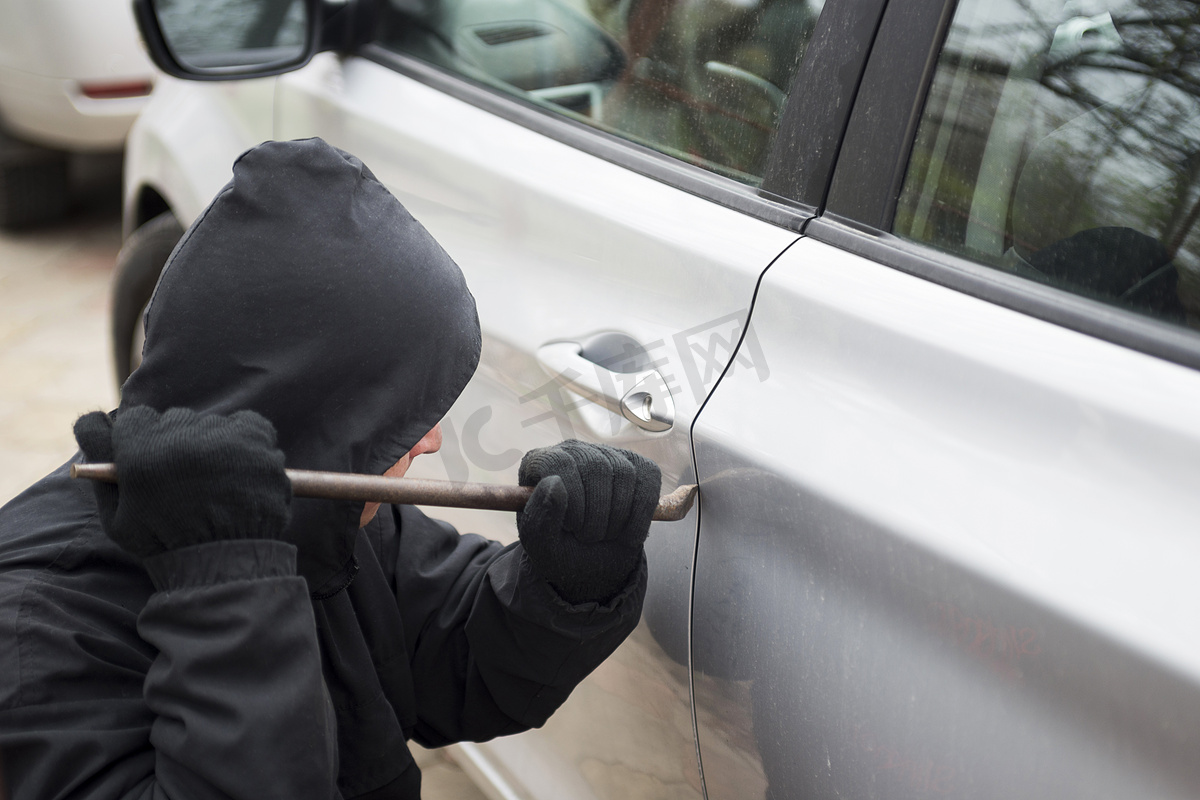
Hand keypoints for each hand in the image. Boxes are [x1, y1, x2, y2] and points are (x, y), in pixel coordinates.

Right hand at [73, 407, 290, 557]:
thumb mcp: (117, 520)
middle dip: (175, 443)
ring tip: (217, 484)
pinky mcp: (257, 436)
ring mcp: (221, 433)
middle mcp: (181, 434)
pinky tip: (241, 468)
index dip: (141, 440)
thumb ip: (102, 477)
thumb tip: (96, 438)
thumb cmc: (167, 546)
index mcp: (140, 450)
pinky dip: (245, 440)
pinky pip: (248, 424)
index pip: (135, 419)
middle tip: (184, 477)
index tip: (149, 457)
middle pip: (174, 421)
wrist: (228, 563)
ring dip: (211, 446)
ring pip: (211, 426)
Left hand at [517, 440, 660, 603]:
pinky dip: (641, 514)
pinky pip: (649, 478)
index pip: (560, 463)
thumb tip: (553, 483)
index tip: (572, 528)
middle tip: (589, 538)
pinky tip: (628, 535)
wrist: (591, 566)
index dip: (571, 498)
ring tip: (605, 536)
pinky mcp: (637, 466)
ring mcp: (607, 455)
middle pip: (596, 466)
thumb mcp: (542, 545)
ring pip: (625, 473)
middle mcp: (574, 451)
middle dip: (597, 512)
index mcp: (541, 463)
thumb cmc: (560, 552)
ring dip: (619, 516)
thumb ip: (539, 515)